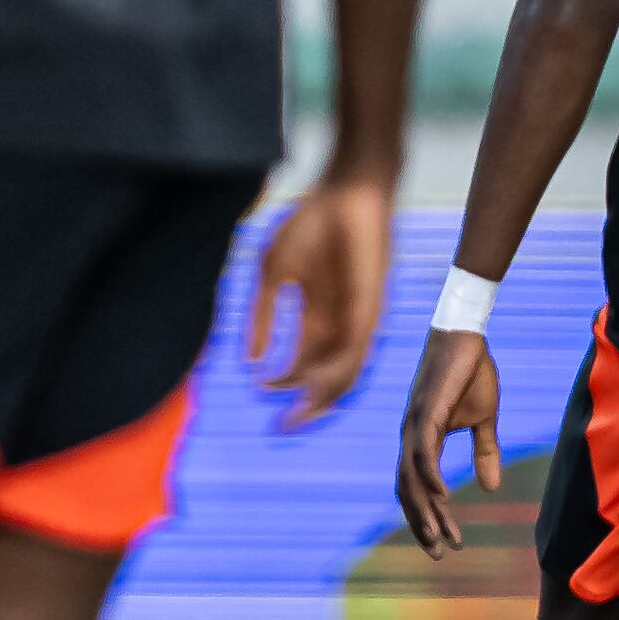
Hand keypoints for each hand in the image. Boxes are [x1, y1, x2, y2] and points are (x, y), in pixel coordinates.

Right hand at [248, 175, 392, 421]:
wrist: (348, 192)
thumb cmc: (310, 222)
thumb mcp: (273, 273)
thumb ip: (262, 315)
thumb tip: (248, 359)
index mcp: (318, 314)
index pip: (303, 361)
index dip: (284, 382)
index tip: (261, 393)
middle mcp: (341, 322)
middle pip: (328, 377)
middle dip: (306, 404)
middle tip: (284, 427)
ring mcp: (358, 316)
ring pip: (345, 371)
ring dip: (322, 396)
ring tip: (299, 413)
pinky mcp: (371, 307)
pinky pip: (358, 349)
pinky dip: (337, 370)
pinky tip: (314, 382)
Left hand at [395, 324, 503, 554]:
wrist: (467, 337)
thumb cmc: (471, 374)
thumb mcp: (483, 420)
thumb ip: (484, 453)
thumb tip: (489, 488)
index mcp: (420, 440)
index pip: (417, 488)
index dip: (429, 517)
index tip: (446, 543)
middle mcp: (409, 436)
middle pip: (408, 491)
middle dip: (422, 524)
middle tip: (438, 554)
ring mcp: (413, 424)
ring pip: (412, 477)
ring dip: (426, 509)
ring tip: (440, 536)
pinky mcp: (425, 411)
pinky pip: (422, 450)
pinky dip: (428, 476)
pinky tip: (441, 496)